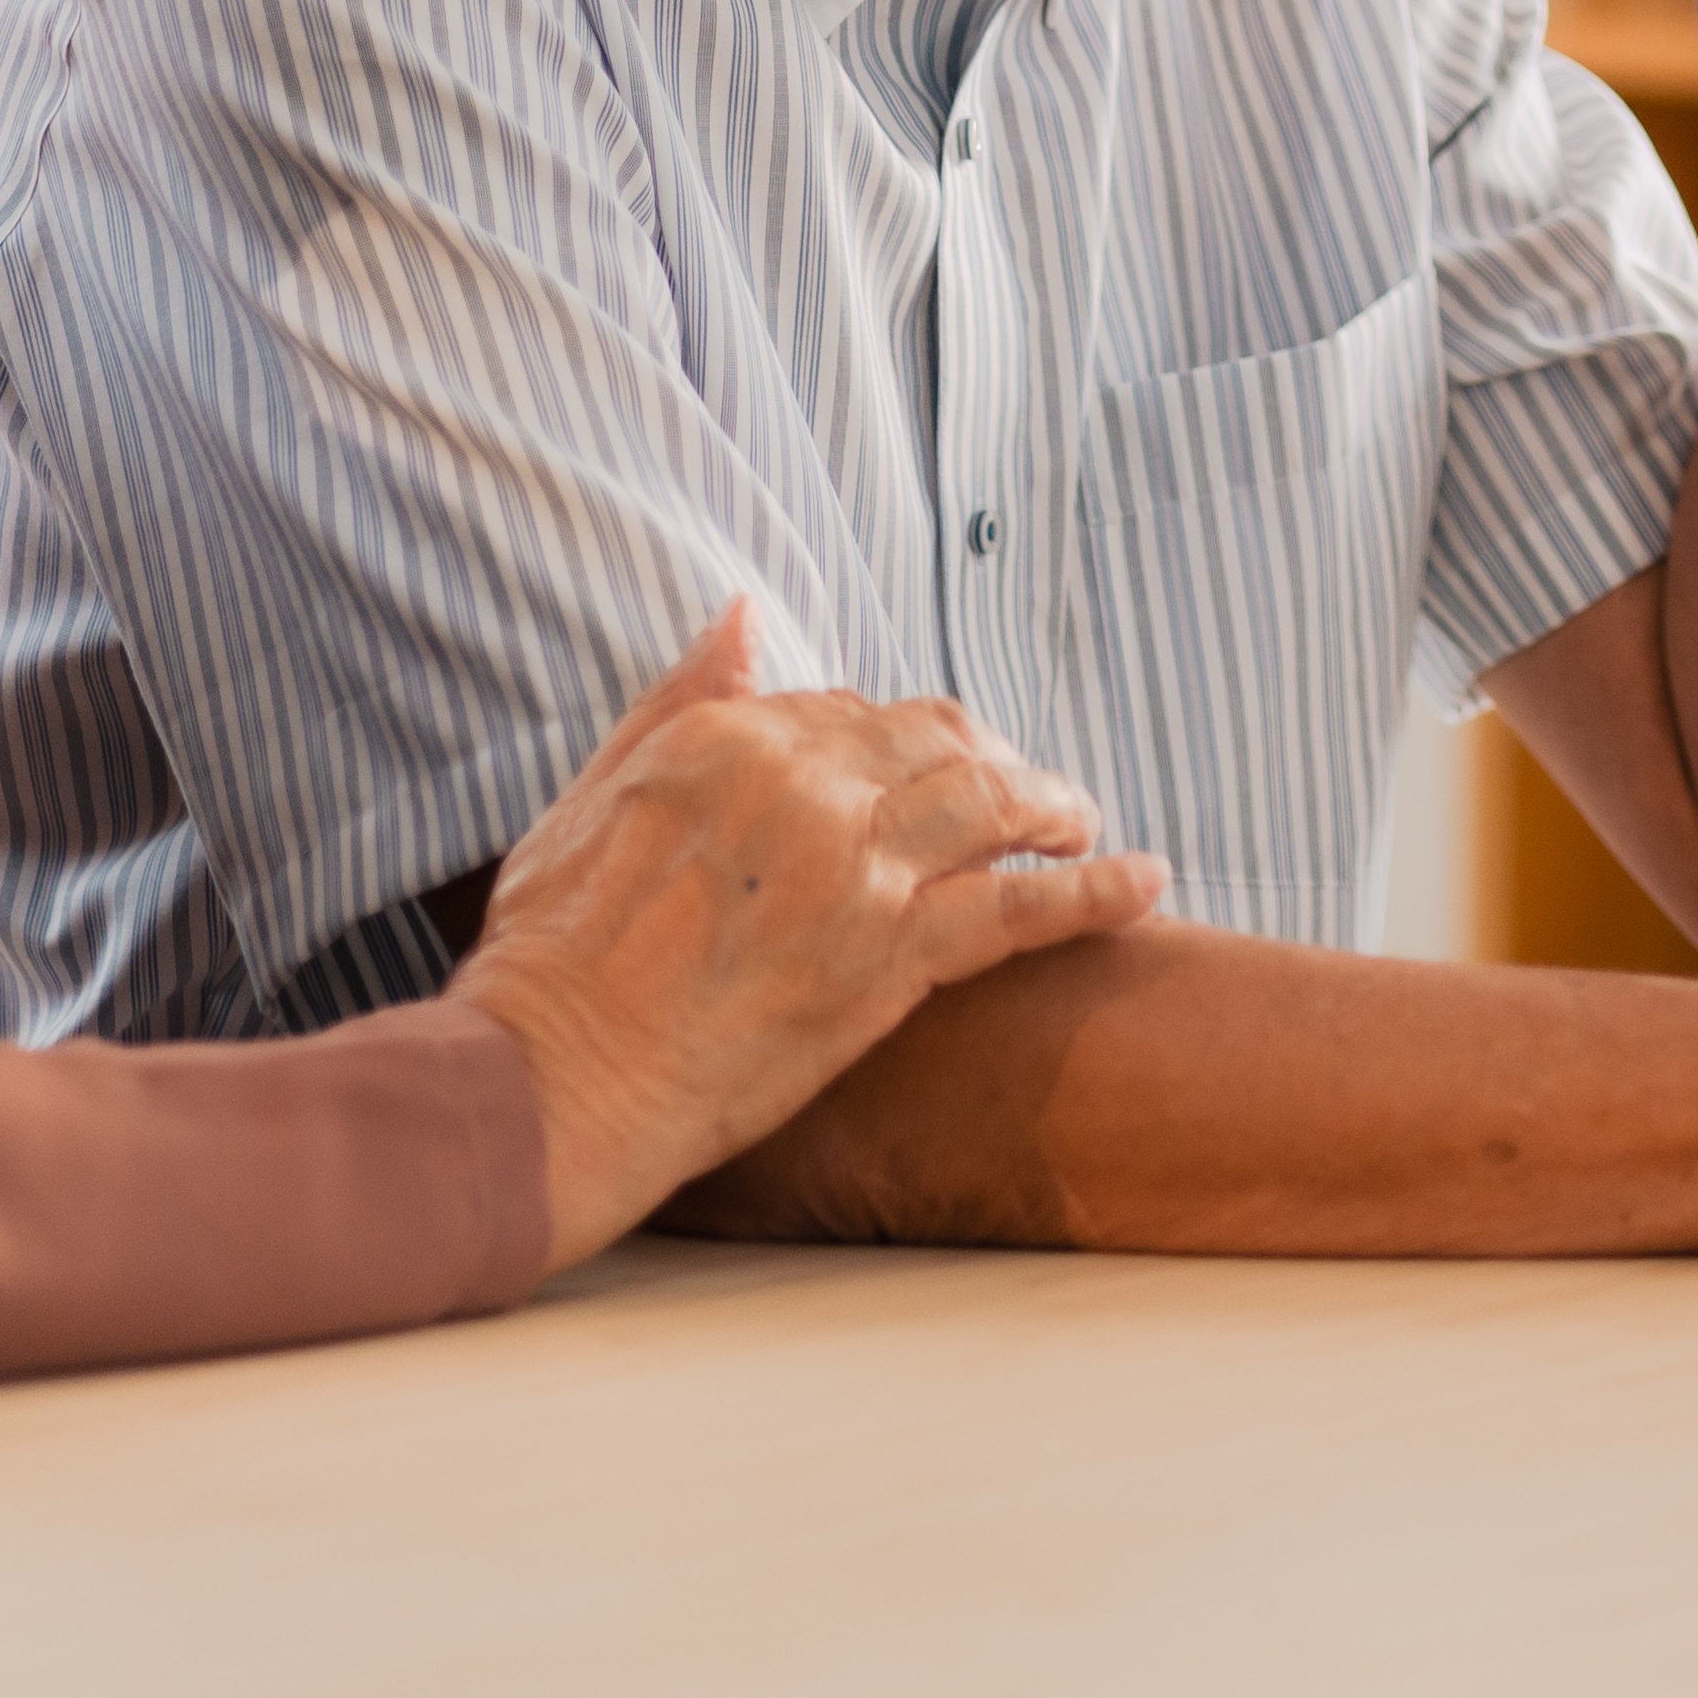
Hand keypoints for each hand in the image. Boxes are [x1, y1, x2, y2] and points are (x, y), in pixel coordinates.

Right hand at [450, 601, 1167, 1261]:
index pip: (849, 708)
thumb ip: (677, 701)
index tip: (911, 776)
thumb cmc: (550, 961)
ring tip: (1081, 821)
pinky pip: (1021, 910)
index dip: (889, 743)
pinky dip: (1096, 890)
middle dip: (986, 757)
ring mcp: (853, 867)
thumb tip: (745, 614)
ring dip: (1053, 804)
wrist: (552, 1083)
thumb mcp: (590, 800)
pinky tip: (1147, 882)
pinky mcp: (890, 956)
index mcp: (726, 737)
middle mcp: (801, 783)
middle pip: (936, 739)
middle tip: (1019, 788)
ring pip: (992, 802)